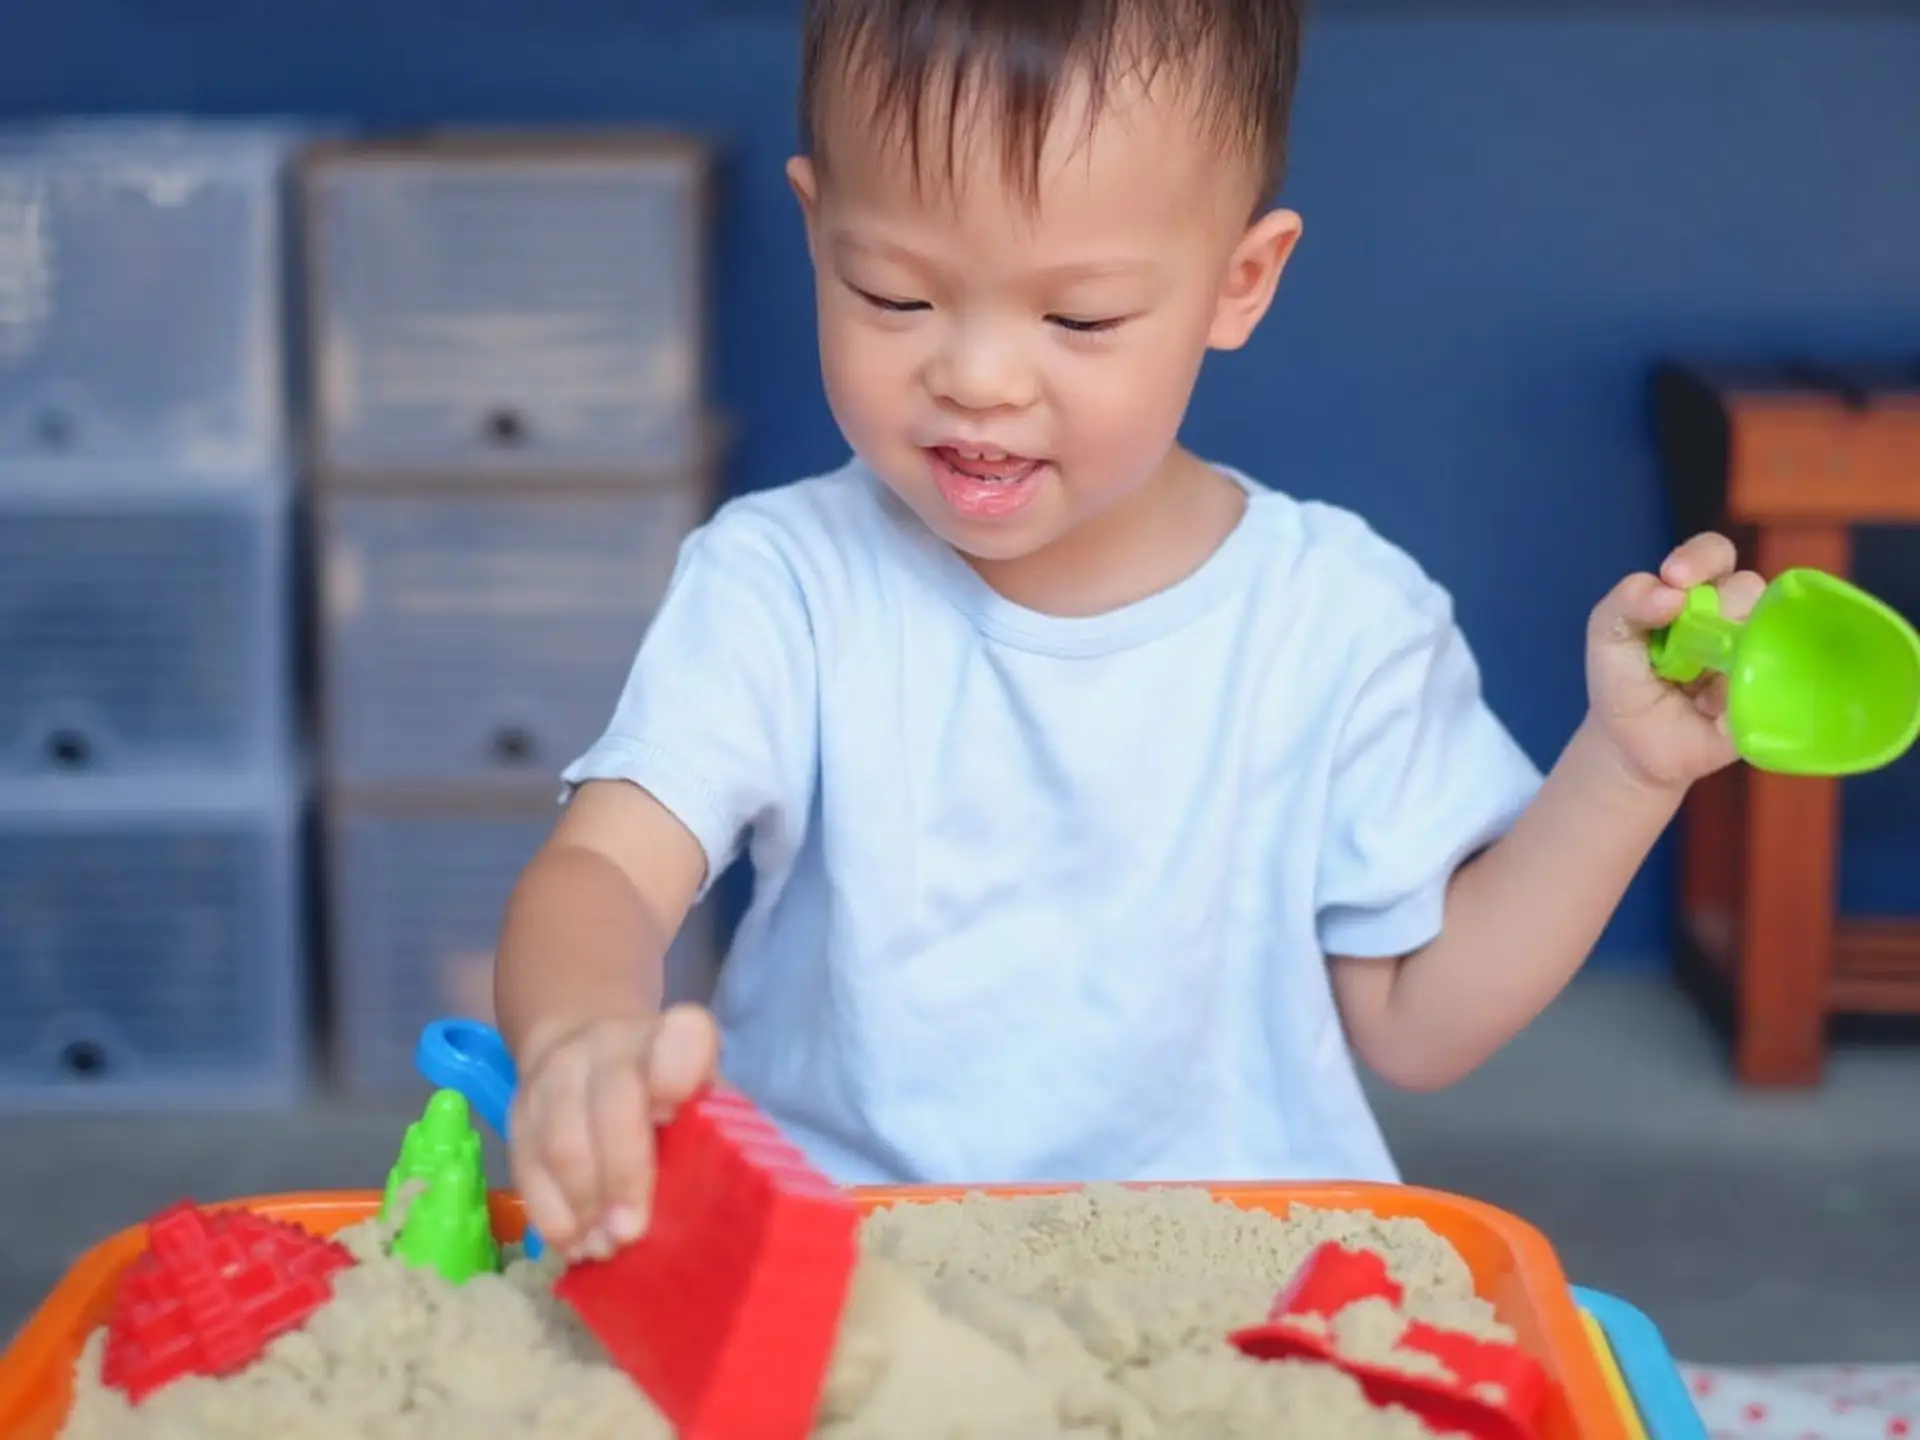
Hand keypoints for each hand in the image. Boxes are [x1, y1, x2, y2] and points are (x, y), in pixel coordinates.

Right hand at [508, 1003, 718, 1260]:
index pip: (682, 1037)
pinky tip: (572, 1242)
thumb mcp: (700, 1097)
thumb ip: (710, 1135)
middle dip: (622, 1176)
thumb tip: (722, 1208)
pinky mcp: (520, 1108)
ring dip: (583, 1206)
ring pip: (563, 1142)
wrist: (587, 1049)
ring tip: (602, 1248)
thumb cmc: (666, 1092)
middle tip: (630, 1234)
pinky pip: (528, 1166)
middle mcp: (611, 1044)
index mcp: (671, 1038)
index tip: (670, 1115)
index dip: (676, 1072)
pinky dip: (550, 1214)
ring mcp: (559, 1073)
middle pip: (614, 1105)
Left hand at [1585, 532, 1765, 791]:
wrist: (1632, 747)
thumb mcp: (1607, 638)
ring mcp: (1757, 654)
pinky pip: (1786, 681)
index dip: (1701, 558)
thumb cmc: (1624, 681)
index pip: (1715, 555)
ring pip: (1774, 630)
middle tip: (1687, 637)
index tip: (1675, 578)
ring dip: (1741, 646)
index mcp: (1696, 594)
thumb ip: (1624, 605)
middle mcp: (1734, 616)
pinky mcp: (1771, 695)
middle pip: (1749, 588)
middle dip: (1719, 603)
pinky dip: (1762, 686)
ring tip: (1699, 680)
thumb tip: (1669, 592)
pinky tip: (1724, 705)